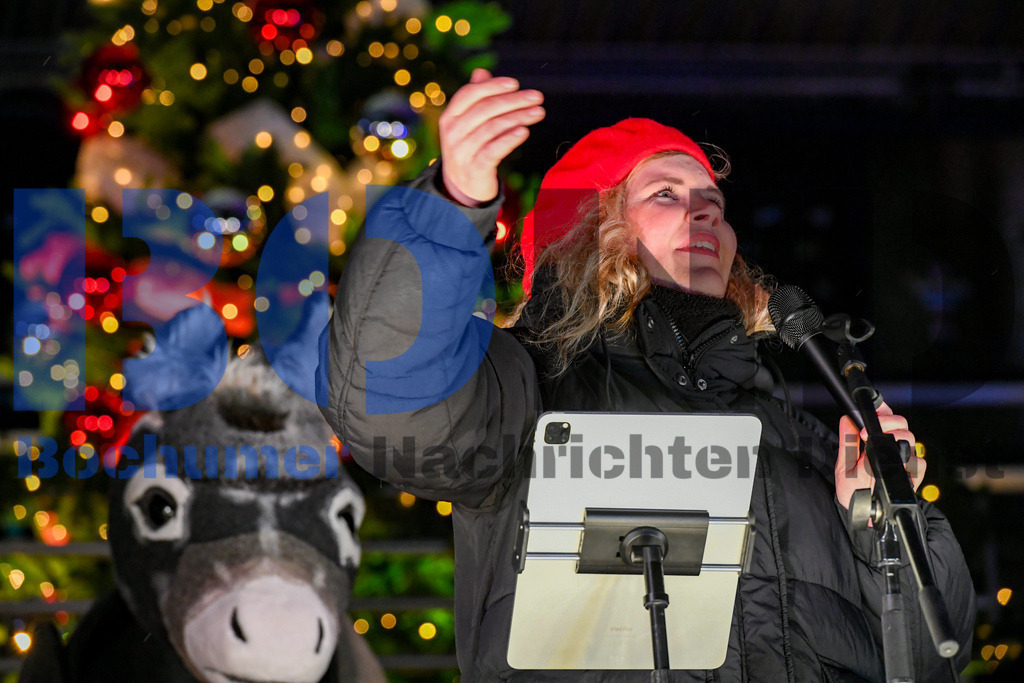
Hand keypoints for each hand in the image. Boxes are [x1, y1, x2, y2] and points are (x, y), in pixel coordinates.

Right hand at [438, 68, 545, 205]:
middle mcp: (453, 132)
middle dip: (514, 100)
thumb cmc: (469, 149)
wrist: (462, 188)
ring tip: (539, 112)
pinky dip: (510, 139)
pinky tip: (524, 131)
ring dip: (518, 117)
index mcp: (450, 116)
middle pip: (485, 109)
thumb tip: (481, 72)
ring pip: (492, 128)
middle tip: (537, 97)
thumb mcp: (467, 124)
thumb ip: (475, 99)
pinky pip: (493, 150)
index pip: (470, 94)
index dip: (493, 86)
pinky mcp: (475, 169)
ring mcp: (462, 151)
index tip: (515, 83)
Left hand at [835, 402, 925, 509]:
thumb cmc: (853, 488)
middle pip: (901, 424)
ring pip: (911, 440)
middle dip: (888, 423)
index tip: (873, 410)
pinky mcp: (913, 475)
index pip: (885, 416)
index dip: (882, 409)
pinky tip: (896, 467)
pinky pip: (919, 463)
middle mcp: (892, 446)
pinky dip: (908, 463)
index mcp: (876, 439)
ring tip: (878, 450)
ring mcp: (904, 460)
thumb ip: (847, 442)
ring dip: (896, 440)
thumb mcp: (844, 464)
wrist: (863, 512)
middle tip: (870, 433)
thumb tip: (846, 419)